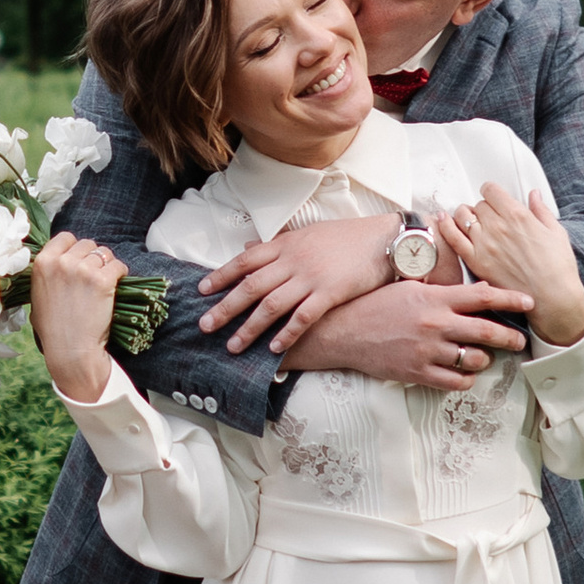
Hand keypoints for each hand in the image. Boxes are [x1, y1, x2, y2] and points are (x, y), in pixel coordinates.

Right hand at [30, 234, 122, 401]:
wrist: (70, 350)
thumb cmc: (53, 329)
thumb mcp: (38, 296)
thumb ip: (47, 274)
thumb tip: (57, 262)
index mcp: (42, 263)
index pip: (65, 237)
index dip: (75, 248)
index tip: (80, 260)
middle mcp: (62, 262)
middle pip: (87, 244)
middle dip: (93, 257)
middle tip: (94, 276)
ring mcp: (83, 270)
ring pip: (104, 254)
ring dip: (107, 266)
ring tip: (105, 284)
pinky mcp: (102, 280)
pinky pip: (118, 266)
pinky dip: (120, 274)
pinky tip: (115, 287)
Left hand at [198, 213, 397, 354]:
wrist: (382, 240)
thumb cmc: (344, 238)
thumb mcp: (305, 234)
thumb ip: (277, 245)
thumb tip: (248, 247)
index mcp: (284, 245)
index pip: (244, 261)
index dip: (221, 276)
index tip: (201, 290)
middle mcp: (292, 261)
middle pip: (250, 287)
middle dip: (225, 308)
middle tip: (205, 325)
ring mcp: (310, 277)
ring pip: (271, 305)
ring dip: (249, 328)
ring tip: (233, 345)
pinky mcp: (330, 294)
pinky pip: (302, 318)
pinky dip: (286, 334)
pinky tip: (273, 349)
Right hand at [288, 279, 533, 390]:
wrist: (344, 331)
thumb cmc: (376, 304)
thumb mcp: (409, 285)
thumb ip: (440, 286)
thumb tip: (464, 275)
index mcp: (435, 298)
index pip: (482, 295)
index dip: (510, 298)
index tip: (529, 301)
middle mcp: (435, 324)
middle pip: (486, 331)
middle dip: (510, 336)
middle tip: (520, 339)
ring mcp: (428, 350)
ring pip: (474, 359)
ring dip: (485, 359)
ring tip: (485, 356)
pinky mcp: (418, 372)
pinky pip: (455, 382)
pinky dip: (465, 379)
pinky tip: (464, 373)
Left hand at [437, 183, 583, 346]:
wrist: (552, 297)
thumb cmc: (557, 268)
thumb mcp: (556, 232)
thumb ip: (541, 210)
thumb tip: (534, 194)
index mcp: (518, 215)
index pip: (491, 190)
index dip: (492, 192)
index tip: (494, 197)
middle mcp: (498, 226)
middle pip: (479, 204)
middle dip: (483, 207)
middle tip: (489, 217)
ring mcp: (485, 244)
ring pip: (462, 216)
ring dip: (465, 215)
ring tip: (471, 221)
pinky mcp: (476, 261)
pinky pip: (453, 238)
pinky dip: (446, 226)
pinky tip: (444, 221)